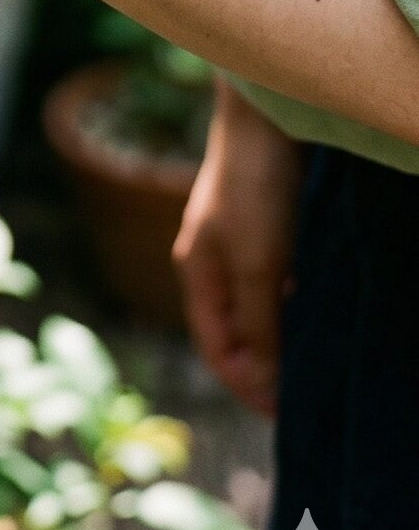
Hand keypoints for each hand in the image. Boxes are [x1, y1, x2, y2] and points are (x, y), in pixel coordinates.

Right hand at [173, 81, 300, 415]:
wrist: (268, 113)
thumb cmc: (254, 186)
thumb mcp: (257, 263)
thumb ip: (257, 324)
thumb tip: (263, 386)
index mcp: (198, 272)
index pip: (218, 350)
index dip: (249, 387)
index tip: (291, 416)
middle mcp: (217, 262)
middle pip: (240, 333)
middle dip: (271, 367)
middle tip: (316, 392)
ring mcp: (243, 242)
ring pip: (265, 307)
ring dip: (290, 334)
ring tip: (327, 355)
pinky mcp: (271, 225)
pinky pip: (284, 281)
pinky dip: (302, 303)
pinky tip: (330, 304)